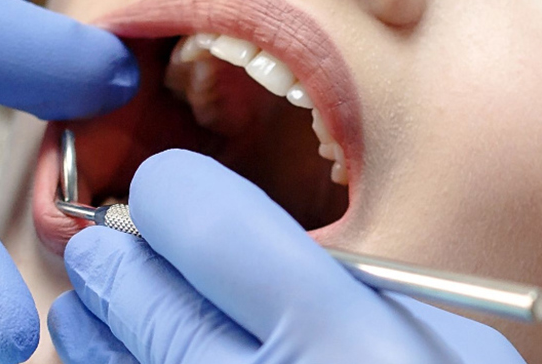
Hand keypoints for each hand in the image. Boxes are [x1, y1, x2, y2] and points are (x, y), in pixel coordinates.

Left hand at [48, 150, 526, 363]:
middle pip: (145, 296)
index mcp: (353, 345)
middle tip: (104, 242)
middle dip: (117, 255)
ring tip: (94, 301)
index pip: (209, 226)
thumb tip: (224, 242)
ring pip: (113, 361)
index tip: (169, 195)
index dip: (175, 197)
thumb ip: (345, 291)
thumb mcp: (447, 348)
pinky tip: (109, 357)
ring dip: (96, 321)